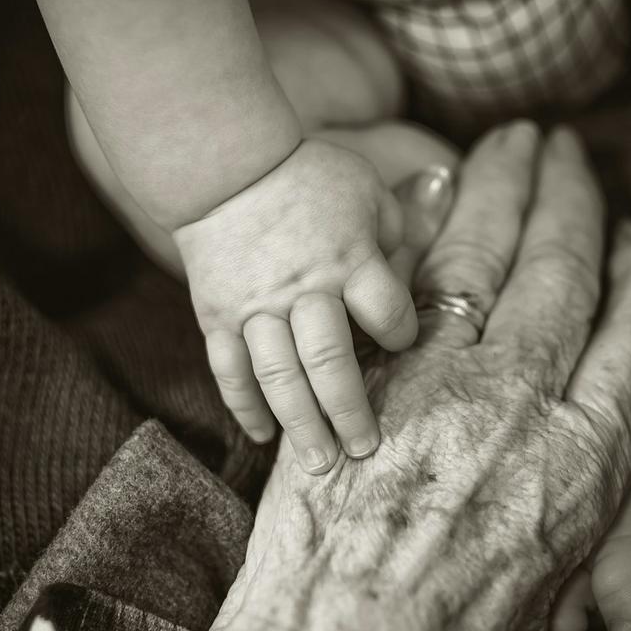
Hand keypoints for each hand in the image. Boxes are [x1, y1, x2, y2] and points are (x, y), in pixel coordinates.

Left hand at [130, 122, 630, 630]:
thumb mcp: (543, 602)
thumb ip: (561, 514)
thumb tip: (561, 470)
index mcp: (593, 471)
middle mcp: (527, 413)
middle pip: (568, 272)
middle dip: (572, 197)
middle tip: (569, 146)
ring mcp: (438, 391)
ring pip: (486, 260)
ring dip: (501, 188)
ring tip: (514, 142)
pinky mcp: (358, 387)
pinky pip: (403, 288)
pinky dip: (420, 232)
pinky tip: (429, 195)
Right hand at [175, 140, 415, 472]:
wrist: (225, 166)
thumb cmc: (308, 177)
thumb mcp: (368, 191)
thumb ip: (396, 237)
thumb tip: (412, 280)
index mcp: (349, 259)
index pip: (387, 314)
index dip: (400, 334)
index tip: (400, 341)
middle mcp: (304, 290)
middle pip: (330, 361)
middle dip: (350, 411)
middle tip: (365, 450)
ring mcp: (255, 308)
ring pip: (279, 377)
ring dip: (300, 425)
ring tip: (319, 465)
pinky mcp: (218, 316)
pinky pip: (230, 370)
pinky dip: (244, 406)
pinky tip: (263, 436)